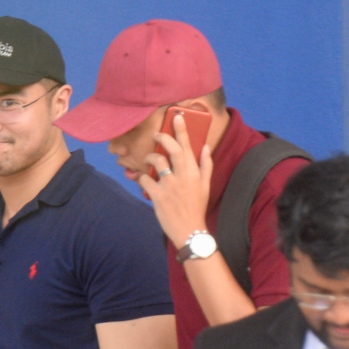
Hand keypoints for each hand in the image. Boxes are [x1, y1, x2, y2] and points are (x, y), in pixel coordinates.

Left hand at [138, 111, 213, 247]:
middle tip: (157, 134)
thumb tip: (206, 147)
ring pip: (157, 162)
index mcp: (194, 172)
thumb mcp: (206, 186)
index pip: (188, 146)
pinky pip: (145, 180)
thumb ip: (206, 165)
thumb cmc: (197, 207)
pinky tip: (142, 179)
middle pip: (172, 150)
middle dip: (163, 138)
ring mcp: (170, 186)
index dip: (182, 130)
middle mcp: (182, 177)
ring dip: (150, 157)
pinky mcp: (158, 197)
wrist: (190, 231)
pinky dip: (142, 177)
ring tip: (148, 159)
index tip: (177, 116)